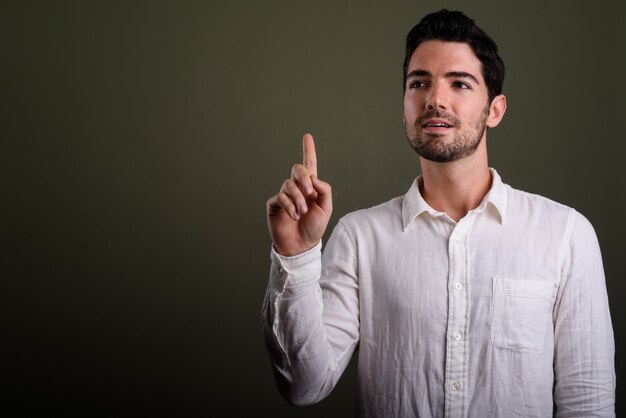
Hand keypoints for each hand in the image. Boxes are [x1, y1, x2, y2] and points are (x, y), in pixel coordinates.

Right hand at [266, 134, 332, 255]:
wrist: (301, 245)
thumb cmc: (314, 227)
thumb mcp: (326, 208)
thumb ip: (323, 190)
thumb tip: (312, 178)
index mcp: (310, 187)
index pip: (310, 164)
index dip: (308, 150)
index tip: (307, 136)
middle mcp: (296, 188)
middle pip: (298, 169)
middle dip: (304, 178)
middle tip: (309, 193)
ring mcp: (284, 195)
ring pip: (289, 184)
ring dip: (298, 198)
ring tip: (301, 212)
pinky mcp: (274, 204)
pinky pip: (280, 196)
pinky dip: (289, 205)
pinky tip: (293, 216)